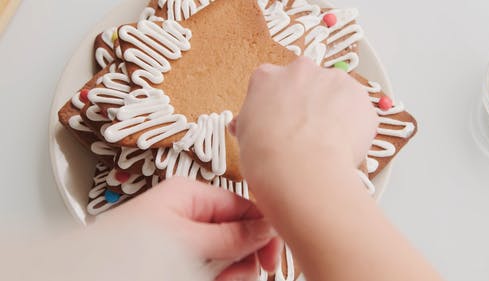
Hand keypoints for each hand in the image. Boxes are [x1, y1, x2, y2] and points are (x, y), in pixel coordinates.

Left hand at [106, 177, 281, 280]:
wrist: (92, 274)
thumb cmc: (125, 247)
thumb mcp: (186, 239)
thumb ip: (230, 234)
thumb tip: (266, 226)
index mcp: (190, 195)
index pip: (242, 204)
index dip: (263, 228)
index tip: (271, 256)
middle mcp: (190, 213)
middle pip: (239, 232)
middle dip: (243, 257)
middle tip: (235, 276)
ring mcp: (187, 238)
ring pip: (229, 255)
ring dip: (231, 273)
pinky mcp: (182, 258)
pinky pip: (213, 267)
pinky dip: (218, 278)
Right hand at [235, 57, 377, 183]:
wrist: (299, 167)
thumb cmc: (268, 154)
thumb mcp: (244, 136)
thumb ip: (248, 122)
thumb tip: (245, 125)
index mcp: (267, 77)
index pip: (273, 83)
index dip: (279, 105)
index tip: (282, 119)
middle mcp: (301, 70)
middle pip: (308, 83)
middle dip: (309, 104)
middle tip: (306, 132)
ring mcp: (333, 80)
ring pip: (336, 94)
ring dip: (334, 112)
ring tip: (326, 142)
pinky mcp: (359, 97)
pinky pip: (358, 111)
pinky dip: (353, 127)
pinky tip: (341, 146)